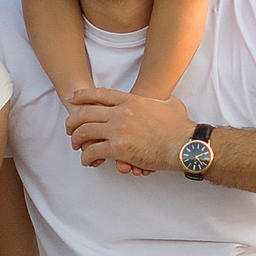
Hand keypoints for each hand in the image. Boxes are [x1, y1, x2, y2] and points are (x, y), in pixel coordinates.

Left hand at [65, 87, 195, 174]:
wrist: (185, 144)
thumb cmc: (181, 127)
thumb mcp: (170, 104)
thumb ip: (159, 99)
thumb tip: (161, 100)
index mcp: (131, 100)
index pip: (99, 94)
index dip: (82, 96)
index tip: (71, 98)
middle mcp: (121, 112)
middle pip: (86, 112)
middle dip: (73, 121)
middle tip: (69, 128)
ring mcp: (119, 130)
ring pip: (85, 131)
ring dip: (77, 139)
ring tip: (76, 146)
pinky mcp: (119, 148)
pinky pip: (93, 151)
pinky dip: (87, 157)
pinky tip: (88, 160)